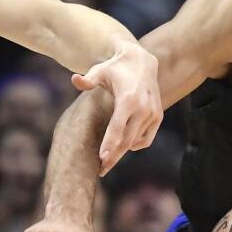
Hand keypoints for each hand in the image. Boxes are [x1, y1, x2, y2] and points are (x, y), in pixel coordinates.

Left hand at [71, 44, 161, 174]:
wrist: (141, 61)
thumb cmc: (115, 68)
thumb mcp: (100, 71)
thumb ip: (87, 79)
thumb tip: (74, 79)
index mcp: (128, 99)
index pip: (117, 127)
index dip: (109, 144)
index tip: (101, 159)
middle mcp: (143, 108)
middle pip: (126, 140)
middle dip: (114, 157)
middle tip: (101, 170)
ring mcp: (152, 113)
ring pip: (136, 141)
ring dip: (122, 152)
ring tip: (109, 161)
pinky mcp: (158, 116)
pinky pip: (146, 138)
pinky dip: (136, 144)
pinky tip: (124, 146)